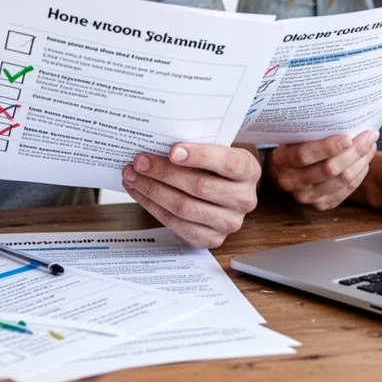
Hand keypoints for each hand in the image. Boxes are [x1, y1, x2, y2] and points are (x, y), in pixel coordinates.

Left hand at [122, 144, 260, 248]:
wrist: (225, 190)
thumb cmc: (215, 165)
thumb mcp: (216, 148)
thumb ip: (197, 145)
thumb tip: (158, 142)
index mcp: (248, 170)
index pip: (226, 163)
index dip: (199, 156)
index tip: (172, 150)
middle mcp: (244, 199)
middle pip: (200, 187)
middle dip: (164, 173)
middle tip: (139, 162)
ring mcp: (229, 223)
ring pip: (184, 208)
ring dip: (153, 191)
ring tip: (132, 176)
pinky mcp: (211, 239)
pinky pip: (176, 225)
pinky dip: (153, 207)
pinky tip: (140, 193)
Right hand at [268, 130, 377, 210]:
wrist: (285, 171)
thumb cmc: (294, 145)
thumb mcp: (293, 136)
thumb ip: (310, 130)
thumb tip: (342, 115)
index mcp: (282, 161)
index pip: (304, 155)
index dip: (327, 147)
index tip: (348, 137)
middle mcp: (291, 182)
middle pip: (329, 170)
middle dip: (353, 151)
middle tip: (370, 135)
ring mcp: (306, 197)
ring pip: (342, 181)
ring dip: (361, 161)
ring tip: (370, 144)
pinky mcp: (321, 205)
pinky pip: (346, 190)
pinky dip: (359, 173)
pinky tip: (365, 160)